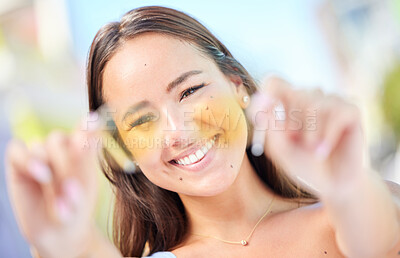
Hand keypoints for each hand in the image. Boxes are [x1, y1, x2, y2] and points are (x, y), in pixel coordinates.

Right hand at [5, 120, 100, 256]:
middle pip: (58, 140)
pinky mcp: (18, 163)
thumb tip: (92, 125)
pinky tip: (40, 174)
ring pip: (40, 148)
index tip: (93, 121)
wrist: (59, 233)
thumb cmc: (78, 207)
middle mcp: (60, 148)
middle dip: (65, 165)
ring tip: (59, 198)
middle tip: (71, 189)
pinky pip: (17, 150)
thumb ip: (86, 156)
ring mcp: (39, 155)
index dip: (86, 124)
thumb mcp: (86, 185)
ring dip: (49, 172)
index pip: (83, 129)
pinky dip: (27, 160)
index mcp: (81, 149)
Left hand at [247, 76, 364, 195]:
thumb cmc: (302, 164)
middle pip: (293, 92)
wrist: (331, 185)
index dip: (267, 96)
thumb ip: (269, 125)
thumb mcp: (279, 148)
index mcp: (288, 102)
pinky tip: (323, 151)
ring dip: (309, 134)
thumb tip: (263, 99)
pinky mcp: (351, 110)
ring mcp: (332, 100)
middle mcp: (310, 96)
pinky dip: (327, 135)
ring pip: (313, 104)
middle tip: (295, 142)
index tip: (267, 117)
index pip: (274, 82)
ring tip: (312, 151)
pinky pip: (336, 114)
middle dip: (291, 123)